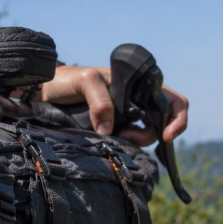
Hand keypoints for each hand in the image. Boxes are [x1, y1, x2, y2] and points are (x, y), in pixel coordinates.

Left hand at [37, 66, 188, 146]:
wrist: (44, 90)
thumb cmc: (66, 79)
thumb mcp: (84, 81)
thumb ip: (99, 100)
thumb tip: (109, 129)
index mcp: (138, 84)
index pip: (172, 100)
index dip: (178, 119)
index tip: (166, 135)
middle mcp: (136, 100)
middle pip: (163, 122)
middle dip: (153, 134)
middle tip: (129, 137)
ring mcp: (126, 115)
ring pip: (147, 133)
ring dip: (138, 140)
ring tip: (118, 136)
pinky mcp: (114, 128)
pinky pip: (130, 140)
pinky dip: (127, 144)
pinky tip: (113, 141)